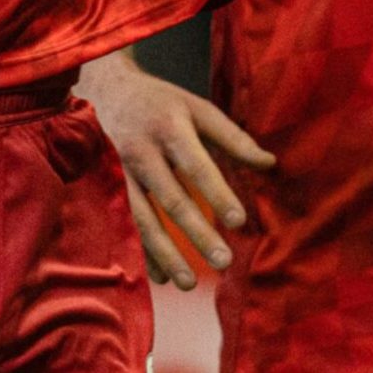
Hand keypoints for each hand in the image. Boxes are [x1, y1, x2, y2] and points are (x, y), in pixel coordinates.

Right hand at [74, 51, 275, 290]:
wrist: (104, 89)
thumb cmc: (161, 102)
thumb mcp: (197, 108)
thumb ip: (233, 137)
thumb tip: (269, 164)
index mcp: (169, 128)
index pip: (197, 165)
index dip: (218, 194)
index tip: (239, 221)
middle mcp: (141, 151)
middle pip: (172, 199)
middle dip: (197, 233)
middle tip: (223, 261)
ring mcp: (117, 173)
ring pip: (142, 220)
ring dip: (165, 254)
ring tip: (189, 283)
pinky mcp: (103, 189)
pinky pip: (123, 226)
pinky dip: (140, 252)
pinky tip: (159, 276)